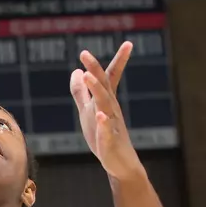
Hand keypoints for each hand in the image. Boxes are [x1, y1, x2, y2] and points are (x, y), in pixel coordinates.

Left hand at [70, 43, 138, 180]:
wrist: (119, 163)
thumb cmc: (104, 135)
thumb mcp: (88, 111)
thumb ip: (81, 92)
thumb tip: (76, 70)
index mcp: (106, 101)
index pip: (111, 77)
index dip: (119, 60)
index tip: (129, 43)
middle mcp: (110, 109)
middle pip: (104, 86)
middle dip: (95, 70)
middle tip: (85, 53)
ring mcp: (111, 124)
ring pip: (105, 105)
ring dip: (97, 91)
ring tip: (88, 76)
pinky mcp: (109, 141)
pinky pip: (107, 131)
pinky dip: (104, 123)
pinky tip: (100, 116)